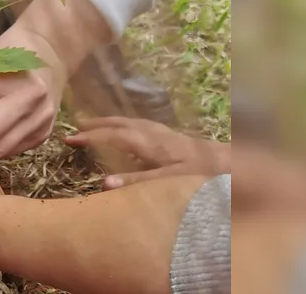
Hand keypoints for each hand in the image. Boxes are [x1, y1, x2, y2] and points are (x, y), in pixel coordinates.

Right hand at [64, 117, 230, 188]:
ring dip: (111, 122)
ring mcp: (165, 133)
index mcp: (149, 142)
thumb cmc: (204, 173)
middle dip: (96, 125)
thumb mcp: (170, 179)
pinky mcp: (173, 136)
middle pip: (120, 124)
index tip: (69, 138)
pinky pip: (141, 125)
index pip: (112, 137)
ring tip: (95, 123)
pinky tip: (129, 130)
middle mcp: (154, 133)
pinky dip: (127, 124)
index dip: (89, 137)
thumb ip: (137, 181)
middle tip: (75, 125)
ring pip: (131, 122)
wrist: (237, 163)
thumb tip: (104, 183)